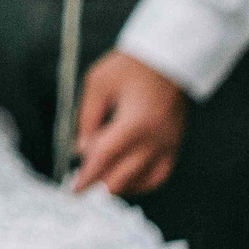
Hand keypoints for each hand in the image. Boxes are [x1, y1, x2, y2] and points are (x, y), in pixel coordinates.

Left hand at [72, 51, 185, 196]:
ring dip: (118, 186)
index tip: (72, 189)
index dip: (86, 176)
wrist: (167, 58)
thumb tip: (80, 150)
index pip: (105, 158)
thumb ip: (87, 118)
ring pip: (142, 182)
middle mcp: (155, 140)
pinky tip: (124, 181)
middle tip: (80, 190)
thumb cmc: (130, 67)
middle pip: (123, 176)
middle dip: (99, 186)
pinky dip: (140, 183)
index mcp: (135, 123)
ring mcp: (168, 146)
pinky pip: (158, 176)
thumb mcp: (97, 84)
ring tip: (97, 185)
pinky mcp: (175, 146)